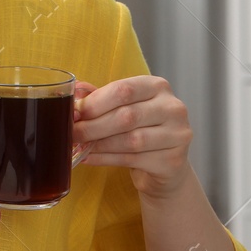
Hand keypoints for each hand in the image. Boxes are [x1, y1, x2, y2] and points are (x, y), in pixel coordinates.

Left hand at [72, 76, 193, 198]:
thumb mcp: (122, 107)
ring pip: (131, 140)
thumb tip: (74, 92)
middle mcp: (173, 108)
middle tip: (72, 133)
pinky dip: (105, 159)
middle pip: (126, 116)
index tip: (74, 114)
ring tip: (79, 146)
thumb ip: (99, 97)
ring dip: (99, 145)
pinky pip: (133, 160)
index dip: (94, 103)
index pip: (123, 90)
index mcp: (157, 86)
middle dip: (93, 126)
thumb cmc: (139, 128)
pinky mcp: (173, 160)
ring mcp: (177, 135)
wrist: (164, 164)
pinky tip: (89, 158)